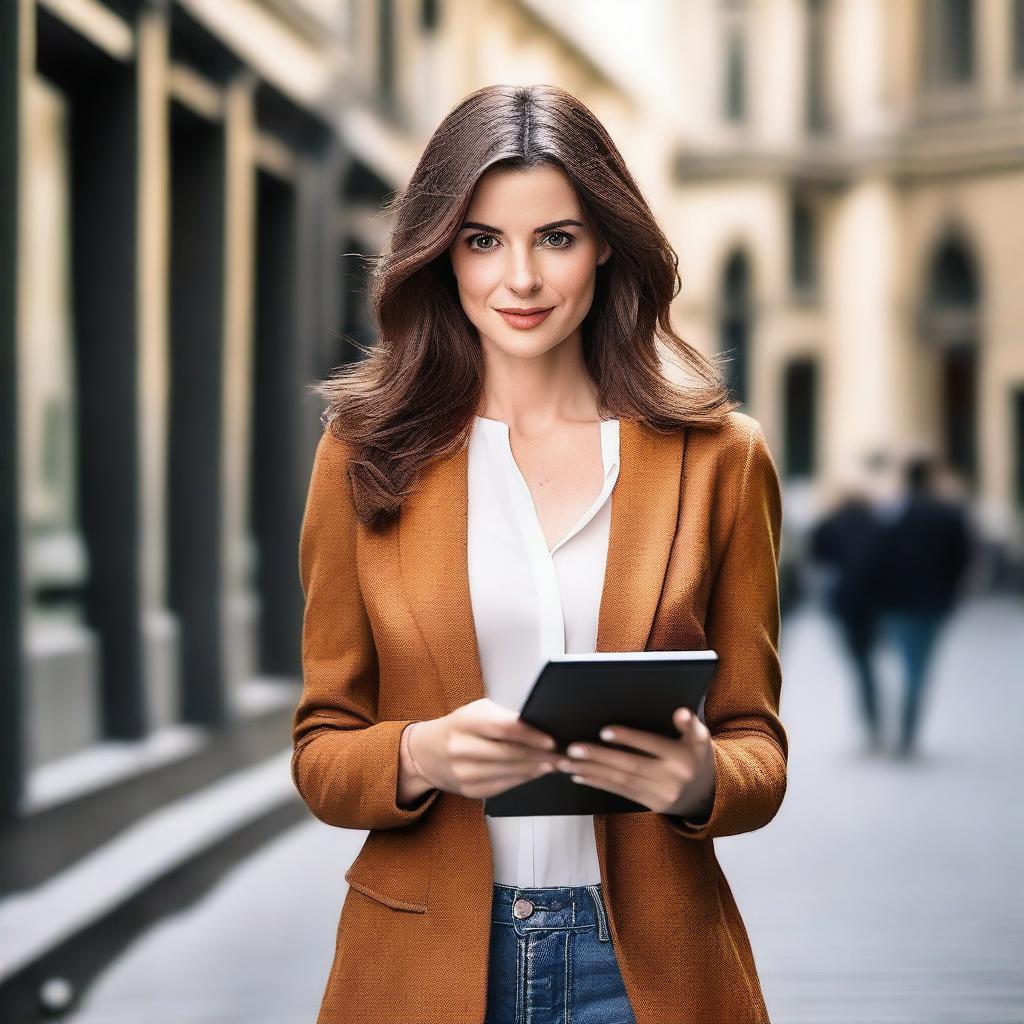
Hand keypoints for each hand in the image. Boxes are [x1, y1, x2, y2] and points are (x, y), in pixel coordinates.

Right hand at [410, 699, 559, 799]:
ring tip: (556, 764)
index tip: (552, 740)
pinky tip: (537, 772)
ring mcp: (464, 773)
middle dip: (541, 755)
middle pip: (510, 754)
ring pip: (510, 772)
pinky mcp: (470, 791)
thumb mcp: (478, 711)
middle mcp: (462, 748)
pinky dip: (524, 779)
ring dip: (537, 769)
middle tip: (563, 755)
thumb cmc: (460, 727)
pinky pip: (504, 786)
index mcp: (466, 722)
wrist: (427, 752)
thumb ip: (505, 717)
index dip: (532, 735)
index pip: (504, 728)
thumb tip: (541, 727)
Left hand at [554, 707, 715, 819]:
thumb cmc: (695, 754)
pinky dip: (598, 783)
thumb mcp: (699, 738)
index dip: (628, 738)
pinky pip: (620, 792)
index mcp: (682, 757)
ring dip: (590, 771)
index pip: (651, 745)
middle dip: (599, 757)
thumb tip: (681, 712)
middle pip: (630, 765)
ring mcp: (659, 793)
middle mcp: (670, 778)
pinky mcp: (649, 804)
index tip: (604, 731)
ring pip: (620, 781)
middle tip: (573, 749)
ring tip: (567, 763)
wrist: (706, 793)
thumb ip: (690, 724)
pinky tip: (579, 776)